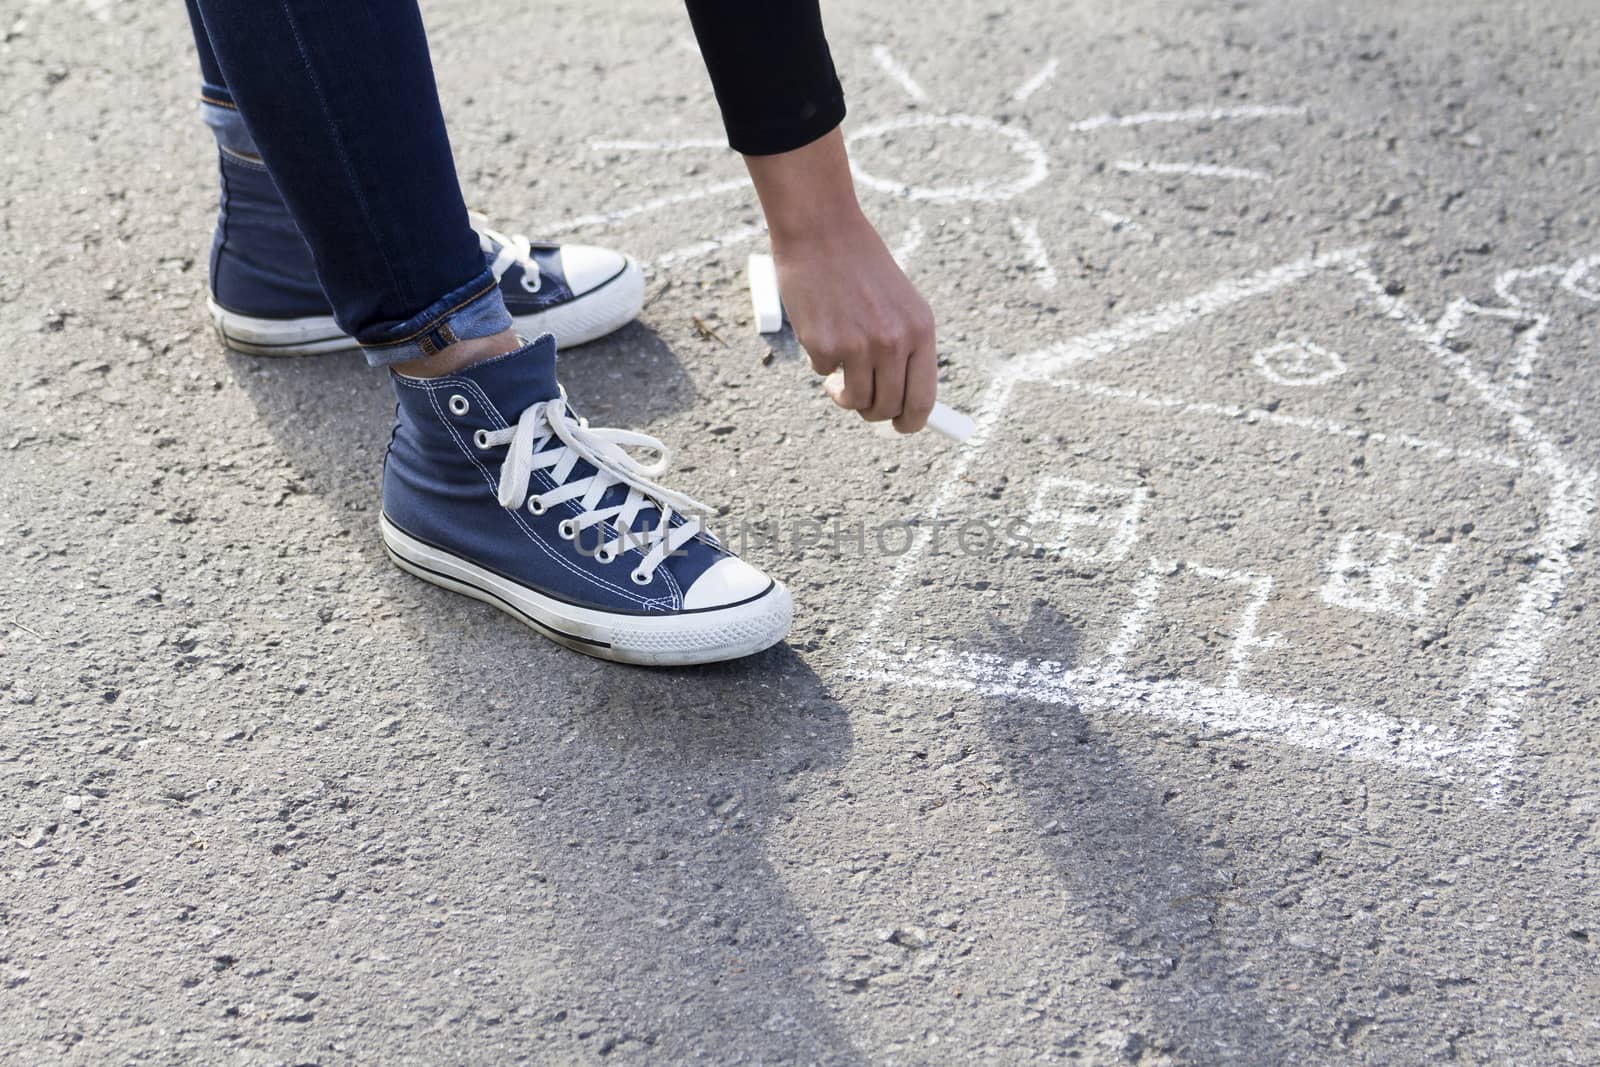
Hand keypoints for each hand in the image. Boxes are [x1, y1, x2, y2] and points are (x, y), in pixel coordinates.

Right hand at [772, 214, 937, 431]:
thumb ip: (904, 347)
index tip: (899, 427)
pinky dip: (820, 360)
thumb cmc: (860, 264)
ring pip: (854, 400)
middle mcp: (894, 342)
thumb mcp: (898, 303)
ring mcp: (859, 346)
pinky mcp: (824, 345)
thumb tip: (898, 402)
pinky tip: (819, 327)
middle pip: (887, 407)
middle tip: (857, 398)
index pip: (923, 399)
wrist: (822, 229)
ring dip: (842, 393)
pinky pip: (823, 373)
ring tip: (837, 371)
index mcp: (920, 331)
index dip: (911, 422)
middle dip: (872, 411)